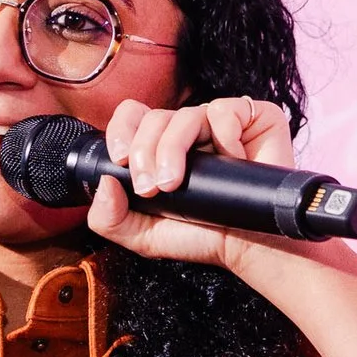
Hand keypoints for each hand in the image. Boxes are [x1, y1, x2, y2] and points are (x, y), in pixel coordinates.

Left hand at [89, 96, 297, 268]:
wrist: (249, 247)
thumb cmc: (201, 237)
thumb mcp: (143, 236)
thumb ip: (109, 218)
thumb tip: (105, 183)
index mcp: (160, 146)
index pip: (132, 117)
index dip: (121, 131)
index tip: (121, 162)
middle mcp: (188, 130)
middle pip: (154, 117)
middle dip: (144, 152)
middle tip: (152, 188)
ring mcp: (220, 122)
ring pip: (186, 114)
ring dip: (173, 149)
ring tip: (175, 183)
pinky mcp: (252, 118)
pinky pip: (226, 109)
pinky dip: (224, 134)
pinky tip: (231, 160)